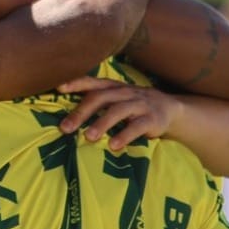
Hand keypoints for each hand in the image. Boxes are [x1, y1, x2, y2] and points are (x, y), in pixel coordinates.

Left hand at [57, 76, 181, 150]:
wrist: (170, 109)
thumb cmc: (133, 104)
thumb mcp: (116, 98)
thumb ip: (95, 100)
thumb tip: (65, 113)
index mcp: (113, 87)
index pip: (92, 82)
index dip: (76, 83)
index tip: (58, 87)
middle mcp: (124, 92)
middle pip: (100, 98)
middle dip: (81, 112)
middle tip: (65, 128)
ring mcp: (139, 104)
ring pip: (118, 111)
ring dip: (102, 124)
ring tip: (89, 137)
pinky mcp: (152, 119)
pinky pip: (137, 127)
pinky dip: (125, 136)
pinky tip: (114, 146)